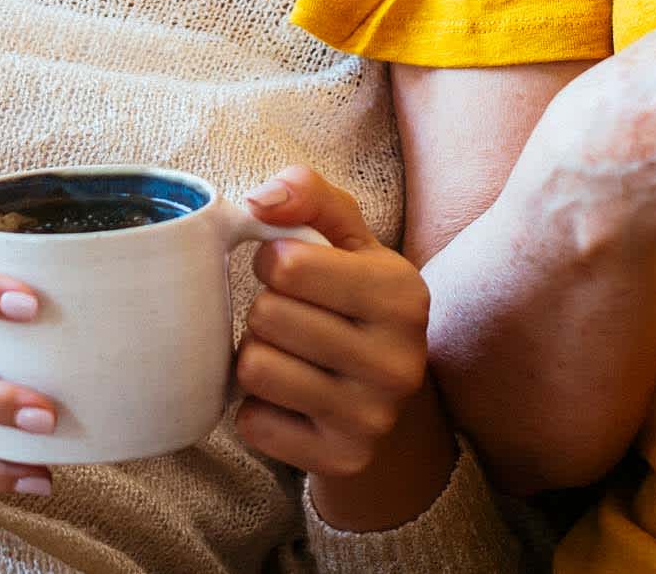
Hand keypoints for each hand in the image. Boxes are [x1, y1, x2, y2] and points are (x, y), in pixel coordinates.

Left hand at [232, 167, 432, 479]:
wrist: (390, 401)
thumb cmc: (355, 302)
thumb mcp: (348, 239)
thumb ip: (309, 195)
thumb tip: (258, 200)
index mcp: (403, 294)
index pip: (286, 262)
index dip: (273, 259)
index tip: (293, 271)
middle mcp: (398, 361)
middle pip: (266, 316)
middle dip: (266, 310)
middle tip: (295, 319)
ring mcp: (373, 418)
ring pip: (255, 369)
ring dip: (257, 356)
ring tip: (291, 355)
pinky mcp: (341, 460)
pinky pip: (253, 423)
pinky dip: (259, 407)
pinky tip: (291, 399)